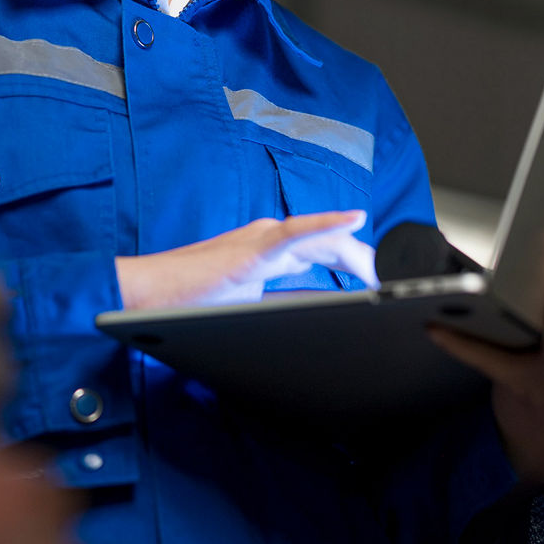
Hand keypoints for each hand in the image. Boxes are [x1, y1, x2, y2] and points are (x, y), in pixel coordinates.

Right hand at [115, 211, 376, 311]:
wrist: (146, 297)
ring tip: (388, 268)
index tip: (383, 281)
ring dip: (360, 253)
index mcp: (270, 250)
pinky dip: (327, 224)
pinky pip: (295, 232)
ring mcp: (262, 239)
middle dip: (368, 262)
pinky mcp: (252, 248)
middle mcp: (271, 237)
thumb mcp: (245, 306)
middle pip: (333, 246)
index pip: (326, 252)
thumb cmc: (186, 302)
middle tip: (397, 284)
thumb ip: (275, 304)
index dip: (358, 263)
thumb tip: (305, 323)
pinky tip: (353, 220)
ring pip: (324, 239)